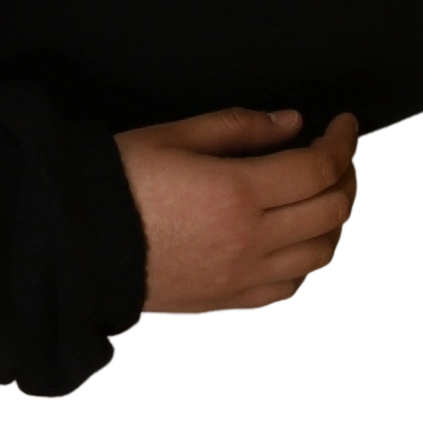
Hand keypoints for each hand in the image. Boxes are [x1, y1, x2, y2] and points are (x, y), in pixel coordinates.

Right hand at [114, 104, 365, 317]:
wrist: (78, 244)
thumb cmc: (117, 184)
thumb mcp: (172, 136)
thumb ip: (237, 126)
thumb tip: (290, 122)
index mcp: (238, 192)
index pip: (319, 167)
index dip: (341, 142)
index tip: (344, 125)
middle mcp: (252, 239)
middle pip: (330, 210)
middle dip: (343, 177)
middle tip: (334, 157)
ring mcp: (244, 275)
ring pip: (319, 252)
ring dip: (329, 221)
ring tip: (317, 197)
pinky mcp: (229, 300)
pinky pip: (290, 286)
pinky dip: (303, 261)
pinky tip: (290, 241)